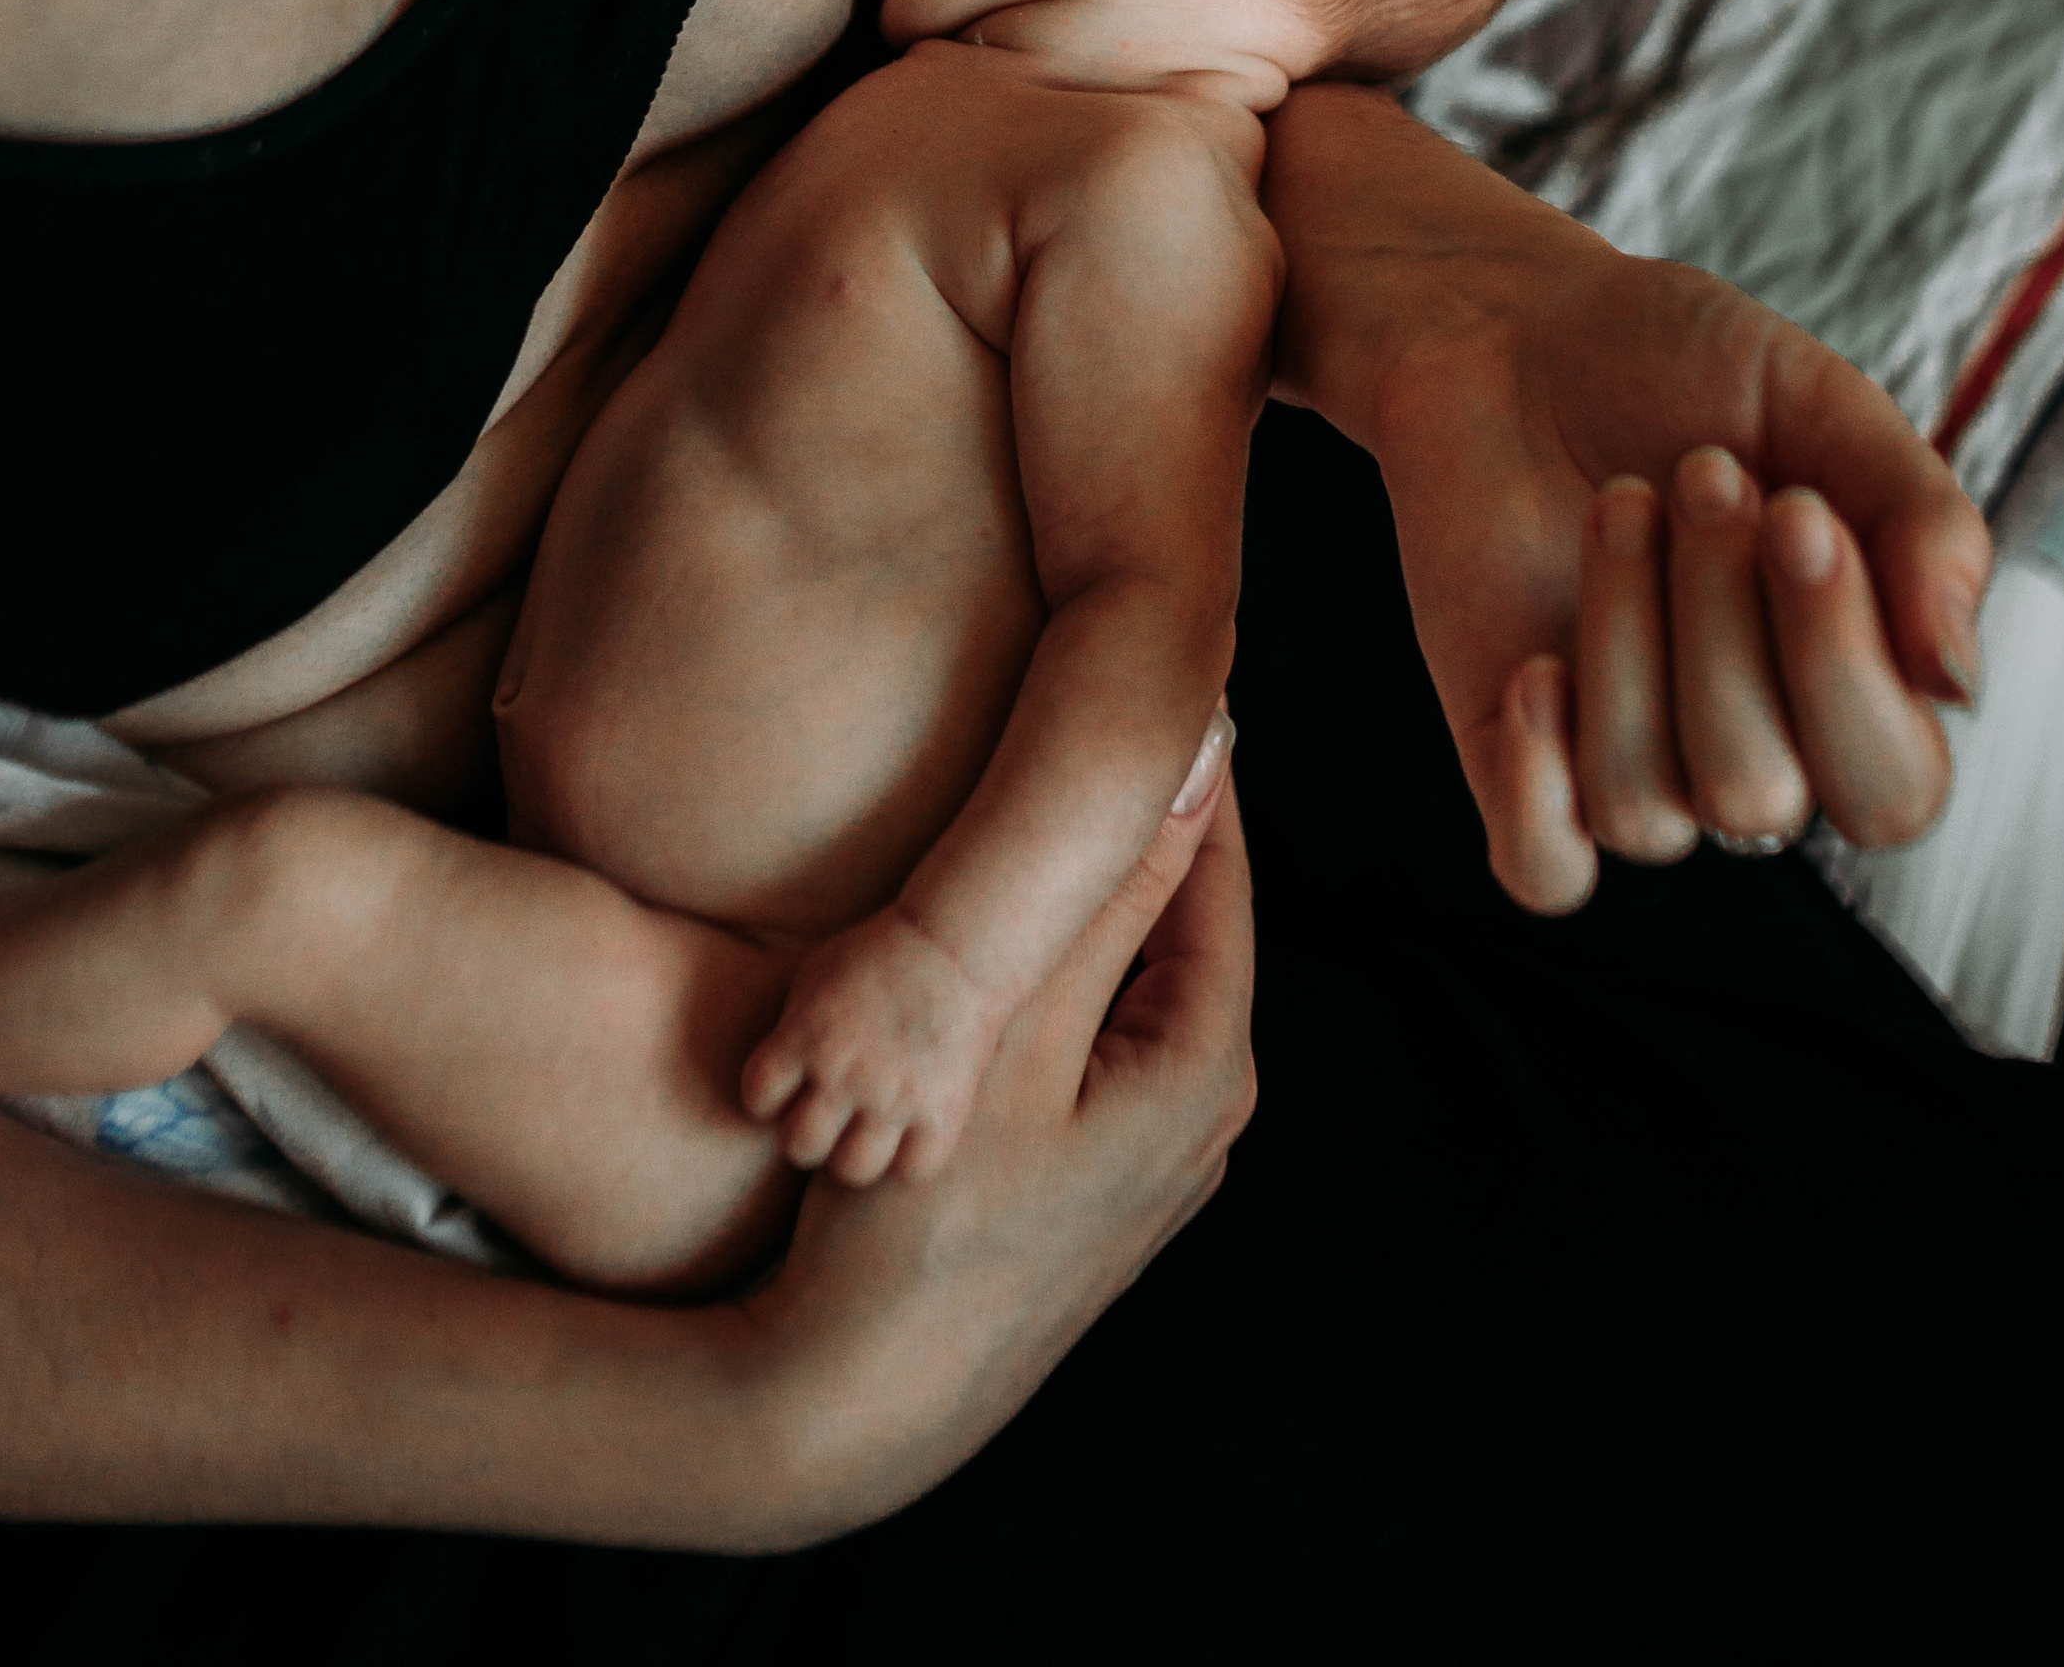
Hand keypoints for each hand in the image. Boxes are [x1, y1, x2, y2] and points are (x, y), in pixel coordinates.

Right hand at [736, 760, 1253, 1544]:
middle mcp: (1204, 1108)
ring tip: (1033, 780)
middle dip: (1132, 817)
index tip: (1153, 659)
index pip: (1215, 861)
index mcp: (1208, 1065)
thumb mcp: (1011, 1040)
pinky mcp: (1091, 1174)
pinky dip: (1054, 964)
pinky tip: (998, 920)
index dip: (1183, 758)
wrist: (849, 1405)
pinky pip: (1091, 1027)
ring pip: (1127, 969)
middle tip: (1085, 694)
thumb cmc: (921, 1227)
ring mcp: (1151, 1149)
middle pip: (1178, 914)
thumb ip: (1097, 897)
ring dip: (1083, 891)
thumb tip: (1193, 755)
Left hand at [741, 906, 1004, 1187]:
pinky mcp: (941, 1113)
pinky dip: (908, 1159)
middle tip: (830, 1115)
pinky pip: (912, 1170)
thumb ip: (792, 1027)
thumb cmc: (882, 951)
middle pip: (800, 1146)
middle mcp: (844, 1073)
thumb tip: (780, 1075)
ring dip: (854, 1154)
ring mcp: (893, 1098)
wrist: (958, 943)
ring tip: (867, 1132)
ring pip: (851, 1170)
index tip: (791, 1087)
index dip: (769, 1098)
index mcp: (806, 1036)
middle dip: (809, 1132)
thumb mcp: (817, 973)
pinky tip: (910, 1133)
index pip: (758, 1097)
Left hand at [1260, 87, 1989, 913]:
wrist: (1515, 326)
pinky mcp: (1517, 752)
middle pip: (1762, 796)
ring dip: (1625, 637)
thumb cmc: (1685, 370)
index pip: (1893, 790)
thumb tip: (1960, 681)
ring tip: (1618, 500)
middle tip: (1701, 472)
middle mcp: (1752, 748)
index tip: (1797, 507)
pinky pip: (1544, 868)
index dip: (1844, 667)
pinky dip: (1537, 790)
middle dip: (1723, 628)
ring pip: (1647, 809)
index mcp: (1854, 687)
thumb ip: (1921, 526)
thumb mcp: (1825, 408)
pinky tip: (1535, 668)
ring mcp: (1630, 758)